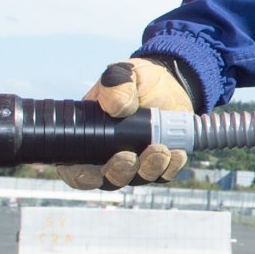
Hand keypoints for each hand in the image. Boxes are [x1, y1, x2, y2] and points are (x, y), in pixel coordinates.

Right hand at [58, 56, 193, 187]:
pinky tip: (178, 153)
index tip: (94, 174)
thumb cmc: (136, 80)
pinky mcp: (158, 164)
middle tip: (131, 156)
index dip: (82, 177)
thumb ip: (116, 85)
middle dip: (120, 173)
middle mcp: (109, 156)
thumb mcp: (124, 74)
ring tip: (161, 150)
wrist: (170, 83)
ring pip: (138, 178)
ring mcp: (135, 163)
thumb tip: (118, 107)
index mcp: (88, 138)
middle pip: (109, 179)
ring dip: (149, 169)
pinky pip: (163, 174)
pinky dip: (171, 167)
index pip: (76, 168)